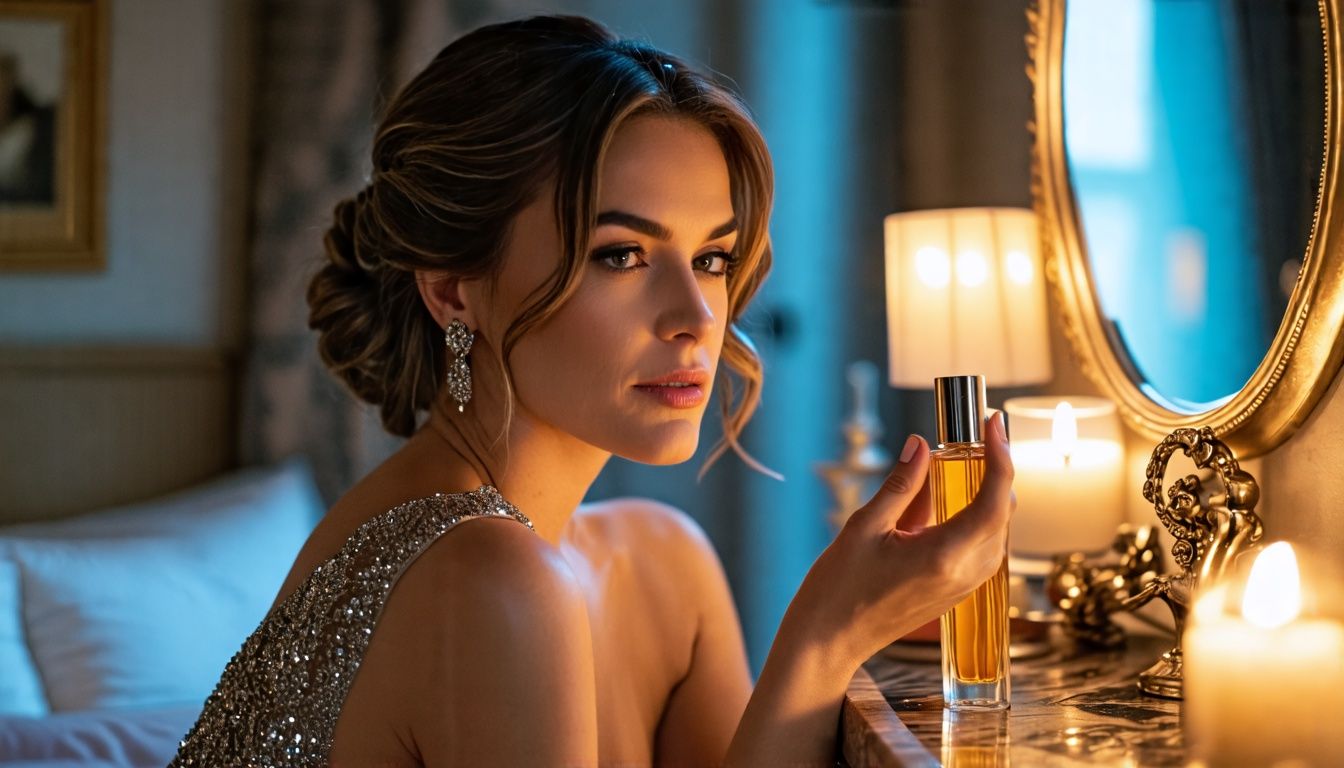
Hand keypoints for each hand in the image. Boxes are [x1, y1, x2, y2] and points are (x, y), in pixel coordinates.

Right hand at [783, 412, 1014, 669]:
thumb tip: (921, 447)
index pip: (994, 500)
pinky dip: (976, 520)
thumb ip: (901, 485)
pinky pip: (981, 550)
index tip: (994, 424)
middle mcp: (963, 574)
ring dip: (987, 496)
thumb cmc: (838, 588)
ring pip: (995, 533)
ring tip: (965, 464)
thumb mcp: (864, 526)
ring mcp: (963, 588)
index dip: (1002, 457)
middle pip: (1001, 514)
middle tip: (978, 437)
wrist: (829, 641)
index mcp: (944, 556)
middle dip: (996, 472)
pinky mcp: (955, 594)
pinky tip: (950, 502)